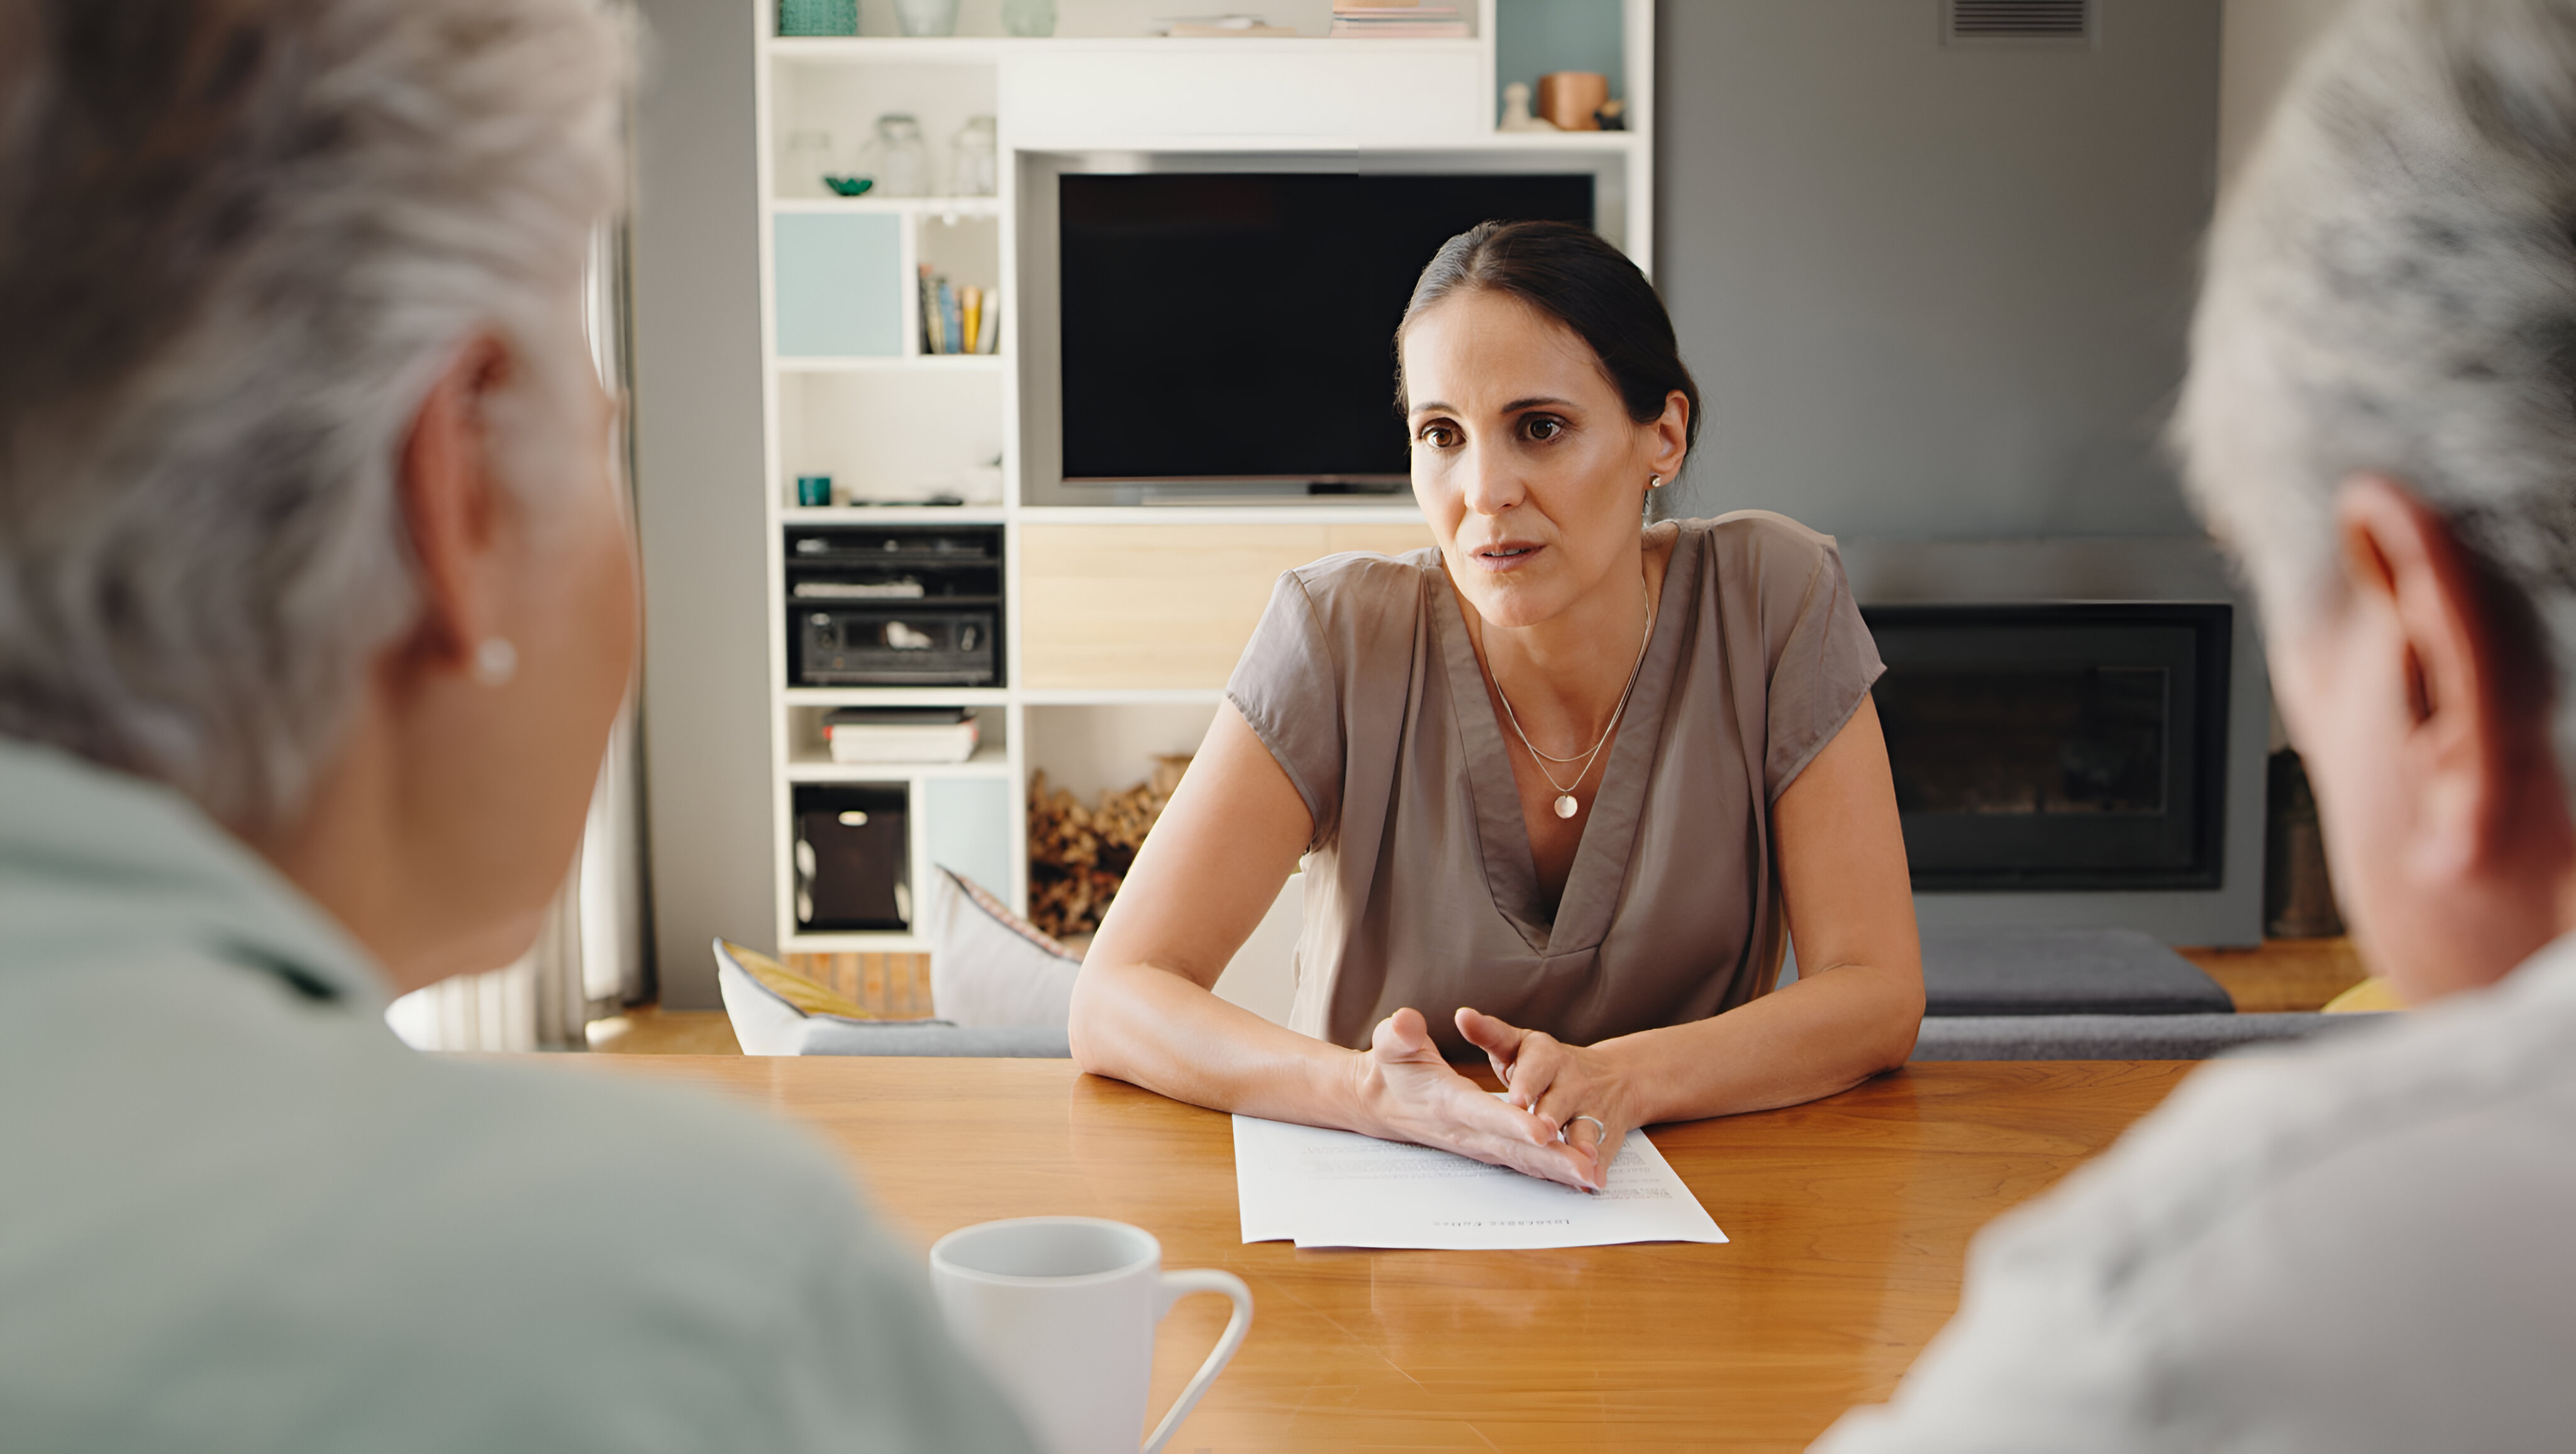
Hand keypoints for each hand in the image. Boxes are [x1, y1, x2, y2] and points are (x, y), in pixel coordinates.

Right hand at [1350, 1008, 1600, 1190]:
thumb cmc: (1390, 1069)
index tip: (1543, 1130)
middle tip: (1587, 1169)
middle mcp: (1467, 1129)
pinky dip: (1549, 1172)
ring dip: (1557, 1171)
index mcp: (1448, 1102)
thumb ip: (1399, 1034)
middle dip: (1551, 1159)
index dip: (1513, 1123)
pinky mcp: (1485, 1146)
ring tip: (1593, 1178)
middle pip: (1514, 1146)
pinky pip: (1521, 1162)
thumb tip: (1405, 1023)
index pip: (1484, 1113)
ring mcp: (1477, 1143)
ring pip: (1522, 1159)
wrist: (1378, 1103)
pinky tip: (1576, 1177)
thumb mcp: (1390, 1044)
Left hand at [1457, 1007, 1637, 1184]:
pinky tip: (1592, 1181)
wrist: (1616, 1078)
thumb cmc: (1546, 1064)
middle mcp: (1572, 1081)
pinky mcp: (1604, 1135)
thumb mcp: (1518, 1044)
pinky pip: (1602, 1152)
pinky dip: (1597, 1167)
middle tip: (1541, 1131)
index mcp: (1547, 1056)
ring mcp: (1591, 1109)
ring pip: (1584, 1127)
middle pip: (1560, 1100)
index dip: (1527, 1083)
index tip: (1516, 1099)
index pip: (1536, 1066)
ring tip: (1577, 1158)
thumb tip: (1461, 1014)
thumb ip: (1489, 1033)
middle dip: (1551, 1116)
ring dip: (1580, 1144)